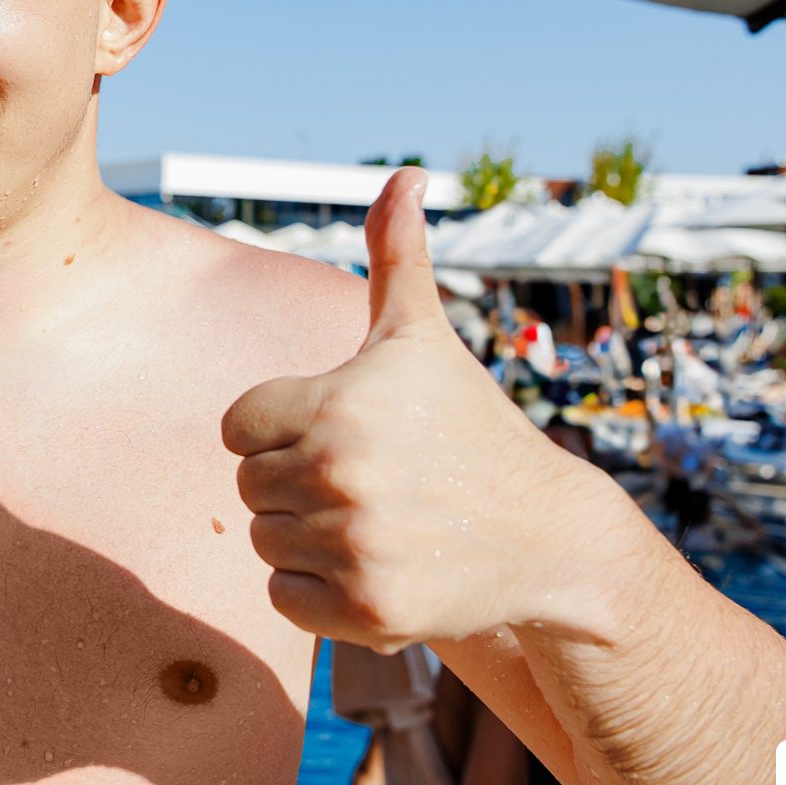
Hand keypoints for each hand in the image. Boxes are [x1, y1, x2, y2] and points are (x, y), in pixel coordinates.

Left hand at [222, 168, 625, 650]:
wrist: (548, 538)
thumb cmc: (468, 426)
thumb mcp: (423, 338)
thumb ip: (396, 255)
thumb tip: (403, 174)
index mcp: (335, 403)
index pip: (237, 426)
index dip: (281, 429)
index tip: (340, 431)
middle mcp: (339, 474)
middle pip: (248, 486)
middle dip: (295, 482)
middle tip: (367, 481)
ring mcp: (354, 546)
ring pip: (265, 541)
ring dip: (306, 536)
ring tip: (376, 520)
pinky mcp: (367, 610)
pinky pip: (283, 596)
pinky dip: (316, 590)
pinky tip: (374, 564)